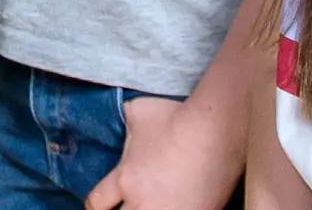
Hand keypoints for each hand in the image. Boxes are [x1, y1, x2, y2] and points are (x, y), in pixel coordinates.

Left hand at [84, 96, 240, 209]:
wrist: (217, 129)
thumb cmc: (177, 117)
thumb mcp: (138, 111)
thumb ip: (125, 123)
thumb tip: (120, 118)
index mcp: (124, 178)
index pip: (96, 204)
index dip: (95, 206)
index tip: (99, 205)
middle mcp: (142, 203)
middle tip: (128, 202)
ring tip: (153, 203)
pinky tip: (177, 204)